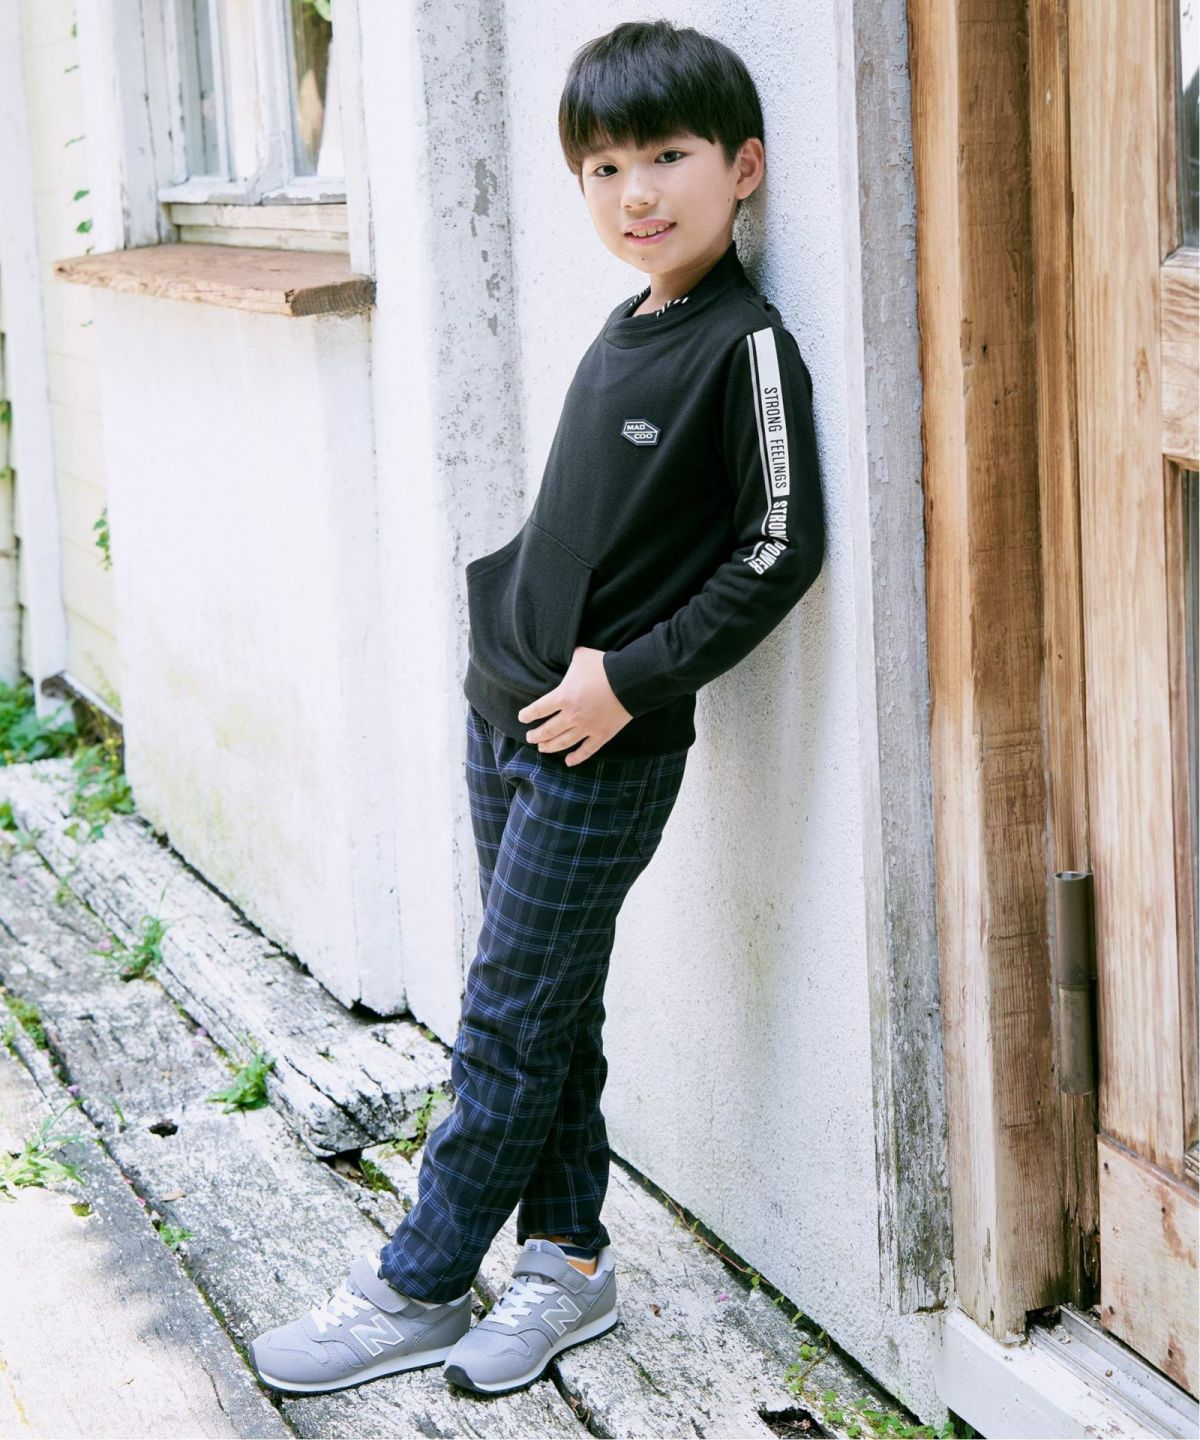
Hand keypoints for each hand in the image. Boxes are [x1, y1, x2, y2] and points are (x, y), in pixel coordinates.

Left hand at [517, 647, 633, 765]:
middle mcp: (571, 715)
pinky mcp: (602, 734)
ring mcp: (587, 727)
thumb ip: (569, 657)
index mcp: (563, 697)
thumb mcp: (580, 655)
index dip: (528, 715)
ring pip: (563, 742)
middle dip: (536, 735)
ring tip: (542, 748)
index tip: (523, 718)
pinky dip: (576, 757)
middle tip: (530, 737)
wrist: (629, 680)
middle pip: (547, 730)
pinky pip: (586, 750)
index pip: (538, 709)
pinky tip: (568, 761)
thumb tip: (562, 648)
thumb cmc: (603, 665)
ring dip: (550, 747)